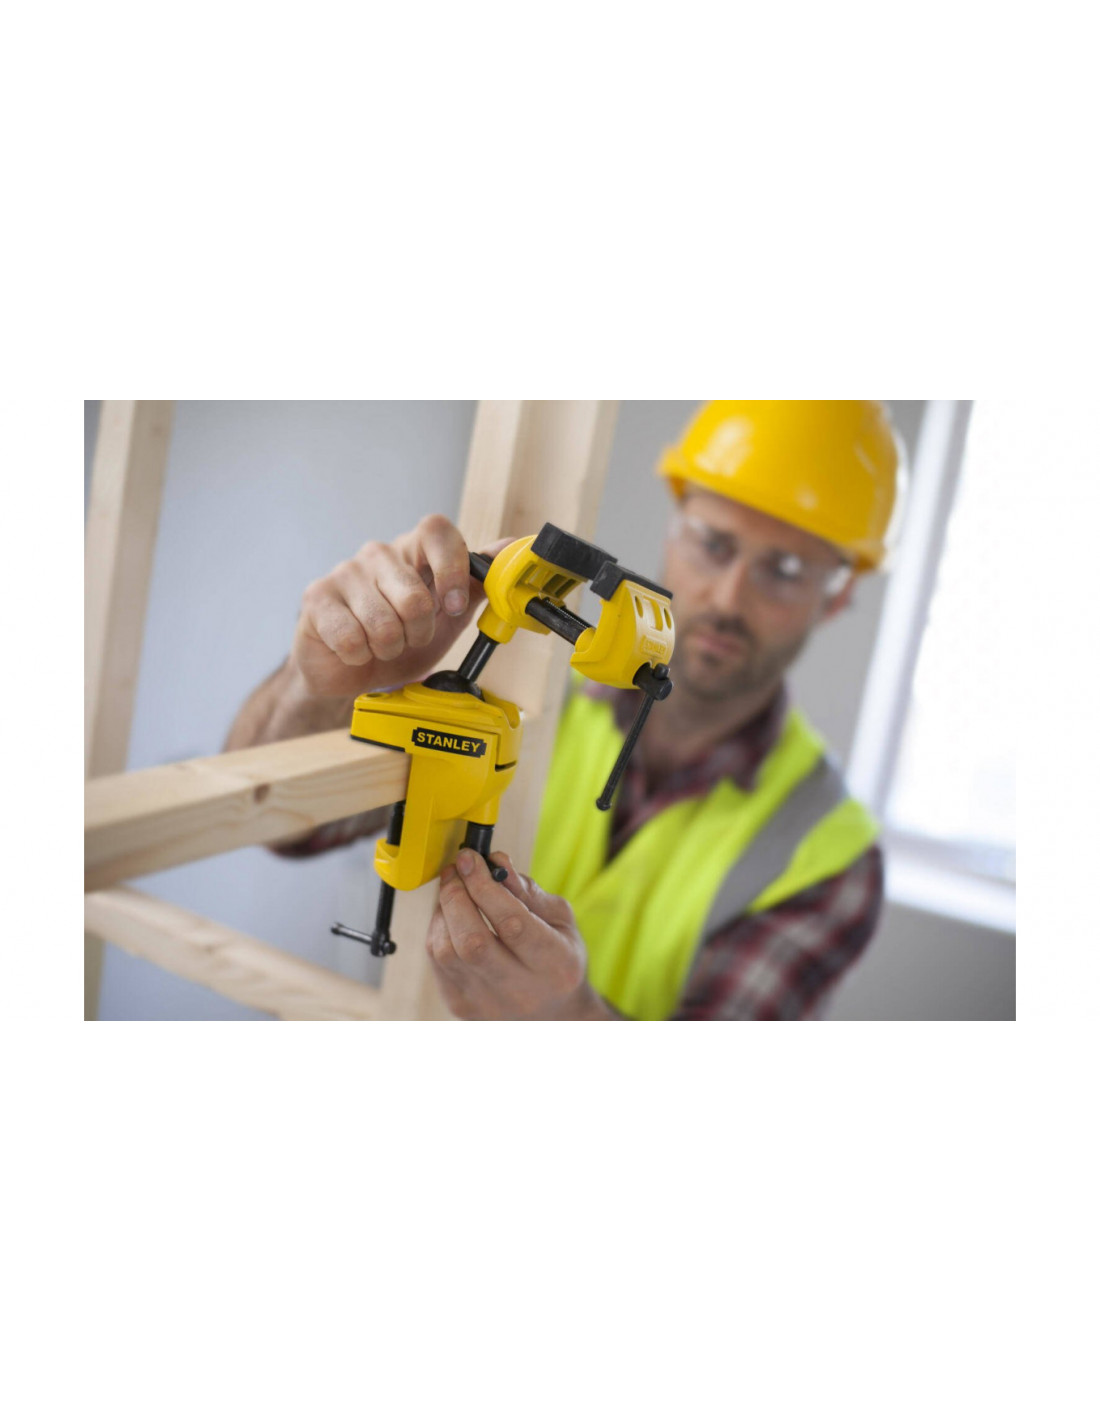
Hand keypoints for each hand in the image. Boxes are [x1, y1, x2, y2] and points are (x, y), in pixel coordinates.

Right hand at [290, 515, 510, 698]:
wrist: (351, 670)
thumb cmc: (401, 637)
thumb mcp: (449, 615)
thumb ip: (478, 584)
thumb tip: (511, 548)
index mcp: (414, 551)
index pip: (437, 530)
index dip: (452, 569)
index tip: (454, 606)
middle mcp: (379, 553)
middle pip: (415, 595)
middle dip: (419, 633)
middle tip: (409, 638)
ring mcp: (345, 572)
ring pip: (384, 623)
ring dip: (388, 649)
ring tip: (380, 645)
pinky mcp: (316, 598)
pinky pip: (351, 638)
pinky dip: (359, 656)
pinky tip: (354, 649)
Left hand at [427, 849, 611, 1019]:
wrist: (553, 1013)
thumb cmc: (558, 960)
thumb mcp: (561, 920)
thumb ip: (528, 891)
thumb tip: (495, 862)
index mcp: (555, 965)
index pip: (512, 923)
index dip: (484, 886)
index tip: (471, 859)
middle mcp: (520, 992)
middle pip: (472, 942)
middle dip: (457, 896)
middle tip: (457, 869)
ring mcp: (486, 1004)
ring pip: (447, 952)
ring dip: (443, 911)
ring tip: (455, 890)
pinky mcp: (461, 1006)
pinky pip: (437, 963)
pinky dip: (438, 931)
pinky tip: (450, 917)